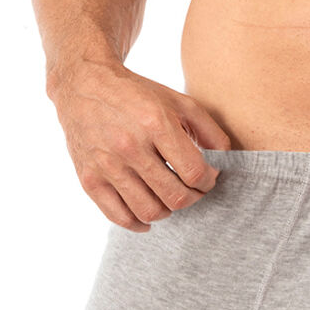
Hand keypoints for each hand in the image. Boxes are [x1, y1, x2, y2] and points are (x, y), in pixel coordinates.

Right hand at [51, 59, 230, 230]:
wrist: (84, 85)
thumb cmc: (139, 95)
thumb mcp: (180, 101)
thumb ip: (209, 131)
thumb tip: (225, 162)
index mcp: (155, 123)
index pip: (194, 172)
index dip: (209, 181)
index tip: (208, 177)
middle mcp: (129, 146)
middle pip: (175, 196)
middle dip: (193, 198)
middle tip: (194, 190)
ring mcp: (106, 165)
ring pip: (149, 211)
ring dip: (169, 211)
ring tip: (172, 197)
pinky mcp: (89, 178)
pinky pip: (119, 216)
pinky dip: (139, 223)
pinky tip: (149, 216)